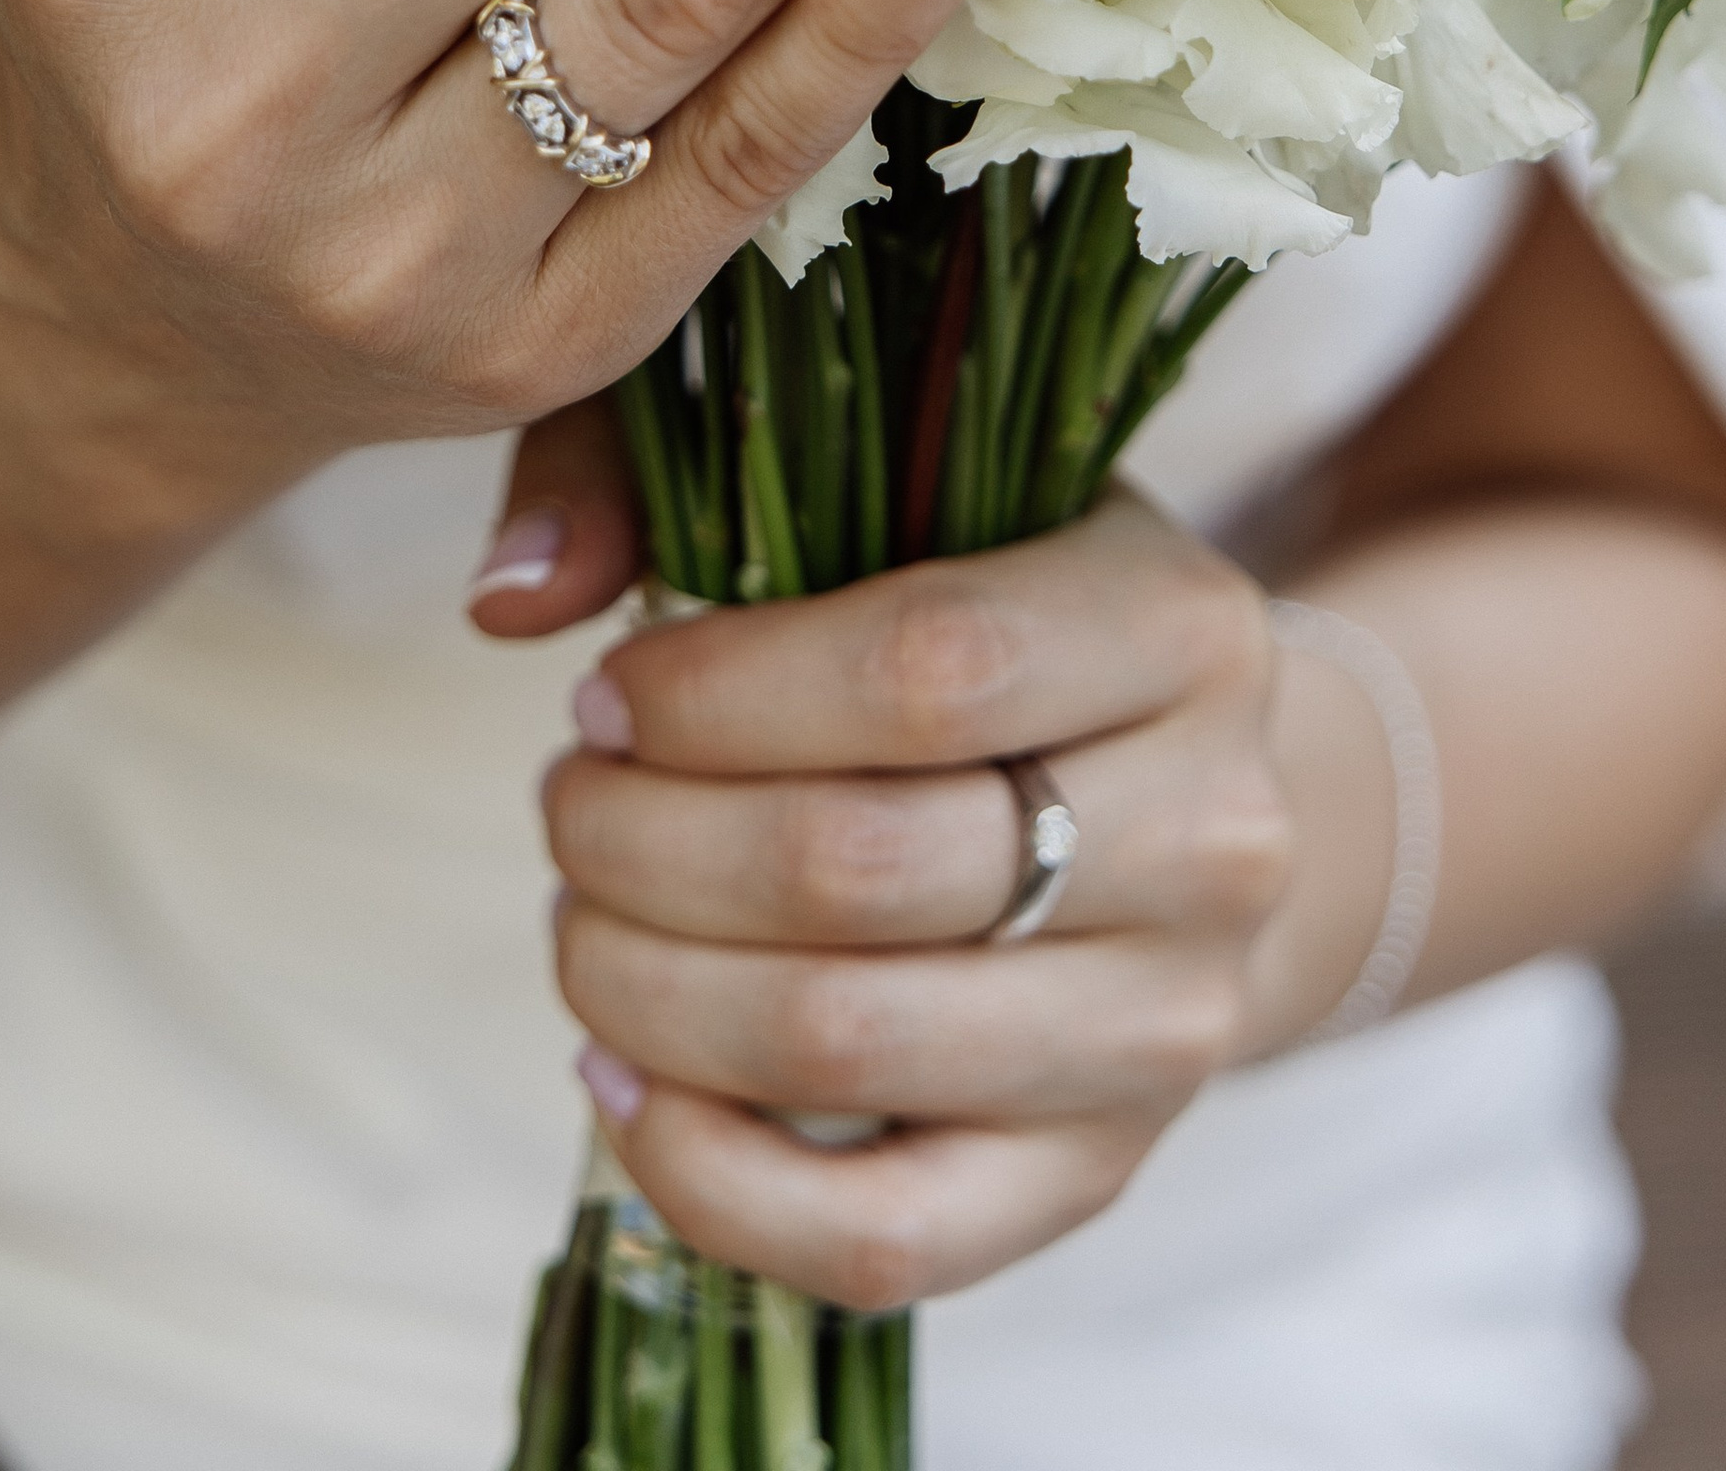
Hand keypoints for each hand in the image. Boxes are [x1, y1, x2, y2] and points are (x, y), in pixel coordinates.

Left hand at [482, 421, 1398, 1312]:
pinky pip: (878, 1236)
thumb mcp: (910, 490)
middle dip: (645, 838)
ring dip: (645, 985)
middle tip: (574, 800)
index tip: (607, 692)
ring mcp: (1168, 1030)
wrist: (1189, 807)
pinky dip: (704, 1174)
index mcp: (1182, 628)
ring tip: (586, 915)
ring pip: (843, 1041)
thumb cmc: (1004, 625)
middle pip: (858, 866)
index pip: (926, 668)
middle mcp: (1213, 837)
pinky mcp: (1095, 1180)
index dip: (716, 691)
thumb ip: (685, 489)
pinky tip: (619, 1078)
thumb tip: (512, 600)